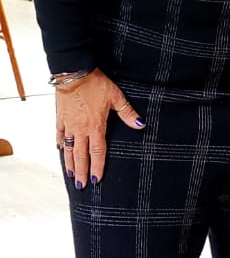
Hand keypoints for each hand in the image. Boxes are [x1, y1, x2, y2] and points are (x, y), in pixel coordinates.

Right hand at [55, 69, 143, 186]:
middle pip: (81, 155)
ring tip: (70, 175)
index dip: (97, 167)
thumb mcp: (116, 97)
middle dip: (81, 172)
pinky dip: (61, 143)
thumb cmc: (95, 83)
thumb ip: (128, 113)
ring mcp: (69, 124)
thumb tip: (141, 125)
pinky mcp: (60, 117)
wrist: (73, 71)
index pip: (97, 153)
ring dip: (70, 163)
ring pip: (69, 148)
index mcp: (96, 127)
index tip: (95, 180)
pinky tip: (61, 150)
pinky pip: (60, 134)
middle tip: (80, 186)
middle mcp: (81, 129)